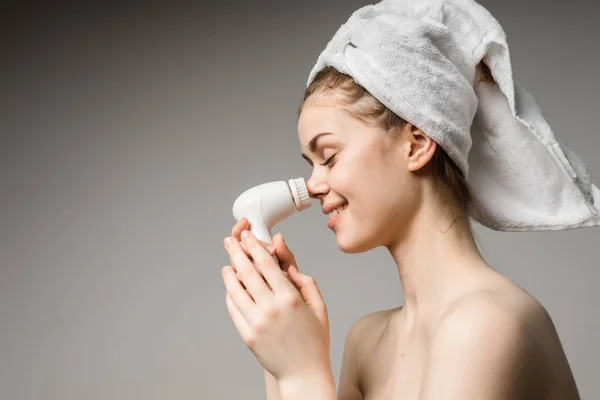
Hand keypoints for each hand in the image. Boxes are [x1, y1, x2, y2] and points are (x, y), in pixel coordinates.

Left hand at [221, 229, 330, 383]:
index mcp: (290, 298)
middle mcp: (271, 308)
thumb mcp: (318, 306)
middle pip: (247, 271)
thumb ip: (304, 281)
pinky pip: (233, 308)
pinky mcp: (247, 335)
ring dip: (229, 272)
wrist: (303, 373)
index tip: (248, 236)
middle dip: (236, 251)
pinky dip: (230, 293)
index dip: (255, 246)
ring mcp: (256, 322)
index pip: (266, 263)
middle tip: (230, 240)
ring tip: (228, 263)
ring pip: (235, 289)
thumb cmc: (314, 339)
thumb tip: (287, 263)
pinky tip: (231, 286)